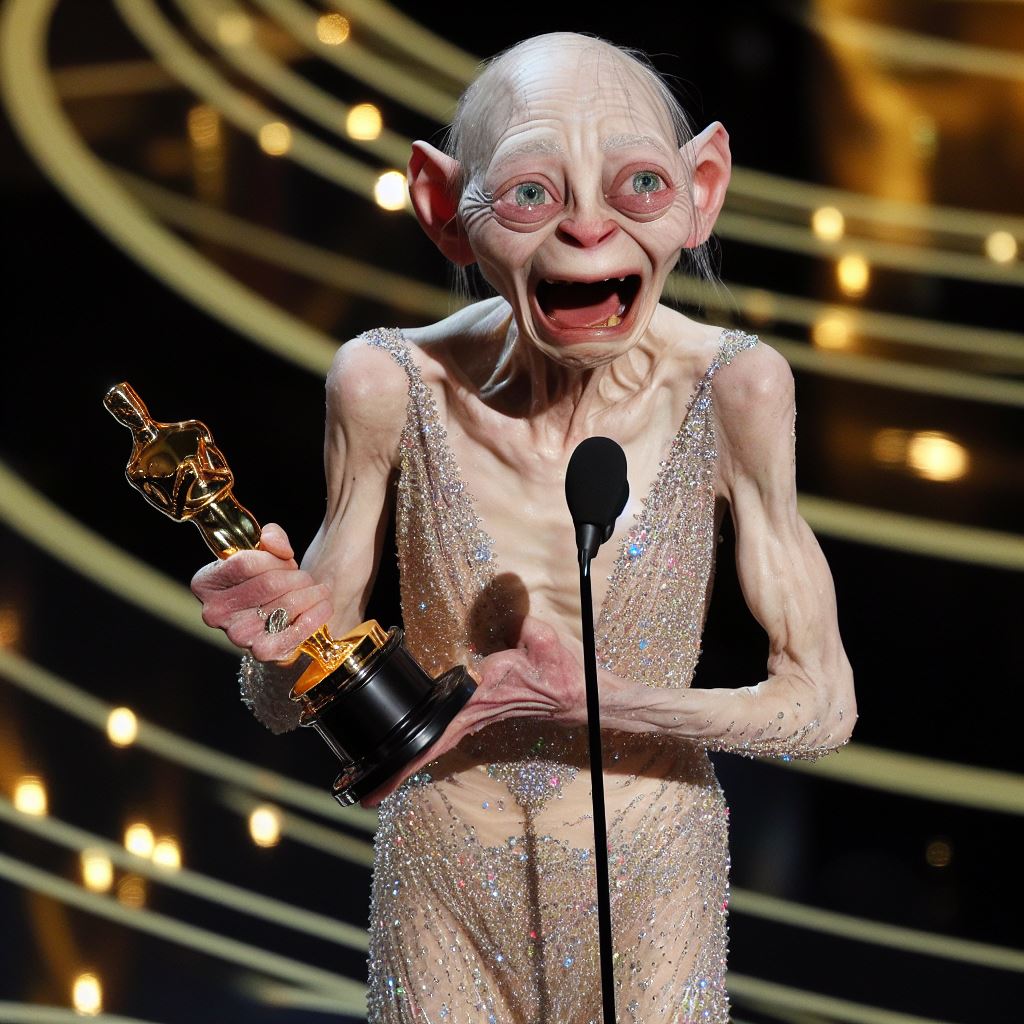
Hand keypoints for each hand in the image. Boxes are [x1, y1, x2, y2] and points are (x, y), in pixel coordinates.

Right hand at [190, 523, 333, 660]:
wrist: (274, 619)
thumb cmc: (266, 580)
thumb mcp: (264, 550)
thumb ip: (272, 537)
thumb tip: (281, 550)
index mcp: (206, 583)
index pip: (244, 563)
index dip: (274, 559)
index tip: (288, 562)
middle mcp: (215, 612)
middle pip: (269, 584)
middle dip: (297, 577)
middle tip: (308, 578)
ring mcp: (237, 635)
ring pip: (286, 603)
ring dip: (311, 593)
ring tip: (319, 590)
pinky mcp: (262, 652)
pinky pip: (296, 629)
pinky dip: (316, 615)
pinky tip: (324, 606)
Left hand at [359, 616, 585, 807]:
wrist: (579, 696)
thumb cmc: (563, 672)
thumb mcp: (547, 643)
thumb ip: (528, 629)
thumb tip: (518, 621)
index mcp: (485, 695)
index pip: (444, 724)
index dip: (418, 746)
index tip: (392, 764)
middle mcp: (477, 711)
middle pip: (432, 746)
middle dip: (400, 771)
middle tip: (368, 795)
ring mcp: (478, 717)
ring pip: (436, 745)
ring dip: (407, 766)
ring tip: (375, 789)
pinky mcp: (480, 715)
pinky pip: (446, 737)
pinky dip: (424, 751)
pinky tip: (407, 761)